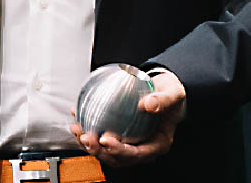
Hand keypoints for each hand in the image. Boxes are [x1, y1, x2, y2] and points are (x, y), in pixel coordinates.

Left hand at [68, 69, 186, 166]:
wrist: (165, 91)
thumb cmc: (171, 95)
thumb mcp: (173, 94)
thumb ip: (163, 100)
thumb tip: (148, 104)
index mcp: (157, 144)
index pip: (137, 154)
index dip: (119, 151)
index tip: (105, 139)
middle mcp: (143, 148)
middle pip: (118, 158)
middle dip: (99, 151)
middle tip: (86, 137)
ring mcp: (130, 143)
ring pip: (106, 151)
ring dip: (89, 144)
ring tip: (76, 130)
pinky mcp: (120, 135)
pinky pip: (101, 137)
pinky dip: (88, 129)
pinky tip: (77, 116)